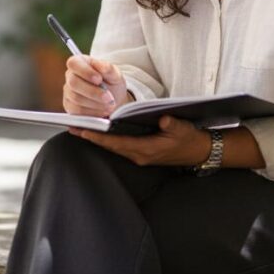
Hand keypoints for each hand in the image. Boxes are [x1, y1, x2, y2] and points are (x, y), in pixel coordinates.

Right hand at [63, 55, 128, 116]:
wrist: (113, 98)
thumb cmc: (111, 82)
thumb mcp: (114, 73)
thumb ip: (109, 68)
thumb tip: (103, 67)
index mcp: (79, 62)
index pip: (73, 63)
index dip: (85, 72)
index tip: (99, 79)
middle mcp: (70, 76)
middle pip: (74, 83)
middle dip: (93, 92)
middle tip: (109, 98)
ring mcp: (68, 92)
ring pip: (76, 98)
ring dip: (95, 103)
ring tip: (109, 105)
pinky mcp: (70, 106)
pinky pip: (77, 111)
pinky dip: (93, 112)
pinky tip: (103, 110)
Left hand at [70, 116, 210, 166]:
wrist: (200, 151)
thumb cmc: (190, 139)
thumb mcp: (182, 129)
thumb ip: (171, 124)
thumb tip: (162, 117)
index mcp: (146, 150)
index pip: (116, 143)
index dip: (98, 137)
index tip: (82, 131)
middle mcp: (140, 155)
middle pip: (110, 146)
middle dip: (92, 137)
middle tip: (73, 128)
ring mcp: (141, 155)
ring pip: (114, 147)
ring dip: (99, 139)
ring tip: (82, 128)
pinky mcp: (143, 153)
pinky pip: (121, 146)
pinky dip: (110, 140)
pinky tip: (102, 131)